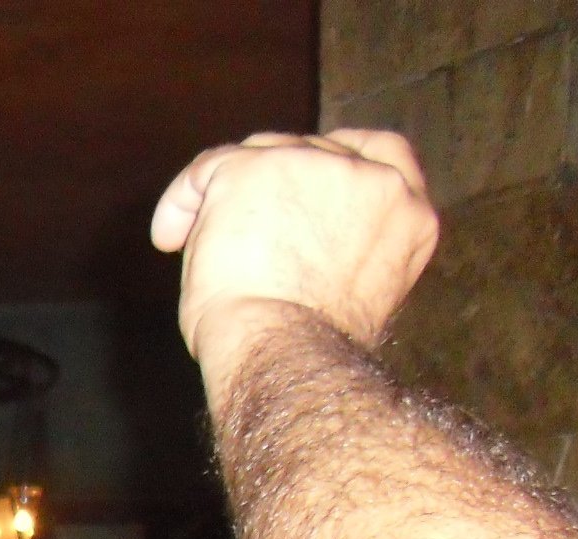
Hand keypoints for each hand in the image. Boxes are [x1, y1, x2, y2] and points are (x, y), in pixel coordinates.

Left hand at [151, 130, 437, 379]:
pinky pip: (208, 168)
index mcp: (410, 212)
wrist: (286, 351)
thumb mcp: (357, 289)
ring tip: (200, 244)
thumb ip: (348, 248)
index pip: (384, 156)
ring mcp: (316, 164)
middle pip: (316, 149)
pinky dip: (181, 201)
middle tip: (243, 230)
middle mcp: (374, 176)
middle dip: (277, 184)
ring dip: (228, 195)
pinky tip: (168, 236)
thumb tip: (307, 243)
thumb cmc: (312, 347)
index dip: (340, 166)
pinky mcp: (256, 168)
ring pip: (262, 152)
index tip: (306, 191)